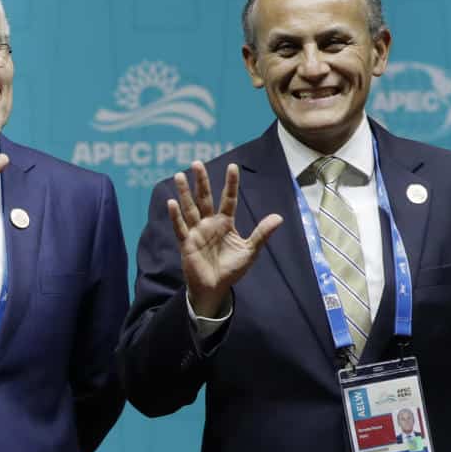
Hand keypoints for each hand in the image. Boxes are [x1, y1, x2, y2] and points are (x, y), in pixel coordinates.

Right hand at [168, 162, 282, 317]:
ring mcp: (196, 232)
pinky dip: (175, 216)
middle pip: (204, 198)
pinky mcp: (186, 243)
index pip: (228, 199)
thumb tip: (278, 217)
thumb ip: (262, 233)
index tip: (233, 166)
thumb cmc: (231, 269)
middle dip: (201, 181)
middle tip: (196, 163)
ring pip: (189, 208)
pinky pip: (180, 227)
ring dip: (184, 192)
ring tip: (180, 175)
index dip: (230, 184)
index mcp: (225, 223)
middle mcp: (209, 224)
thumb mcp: (250, 250)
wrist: (215, 288)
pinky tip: (172, 203)